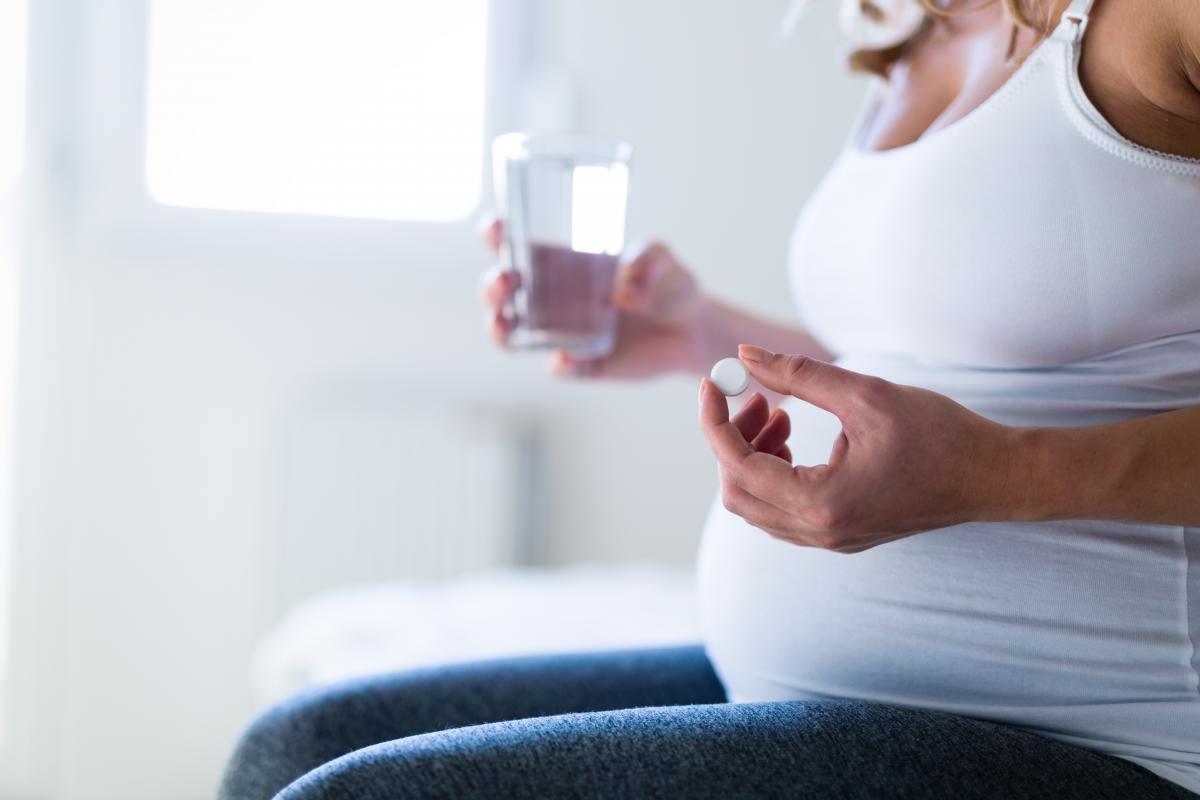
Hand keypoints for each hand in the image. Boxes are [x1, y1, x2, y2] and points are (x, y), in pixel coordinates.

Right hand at [478, 216, 707, 378]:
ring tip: (506, 322)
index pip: (515, 244)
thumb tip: (624, 293)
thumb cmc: (669, 283)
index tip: (495, 230)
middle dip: (492, 285)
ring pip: (512, 334)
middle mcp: (552, 297)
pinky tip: (566, 358)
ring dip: (500, 329)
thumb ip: (647, 261)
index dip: (495, 235)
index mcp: (561, 261)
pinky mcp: (582, 364)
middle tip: (506, 280)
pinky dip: (559, 364)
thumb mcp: (663, 259)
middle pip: (501, 291)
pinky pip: (560, 367)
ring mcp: (562, 332)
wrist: (693, 330)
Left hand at [699, 345, 1017, 552]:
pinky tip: (796, 439)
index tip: (713, 383)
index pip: (736, 465)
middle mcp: (820, 531)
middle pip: (738, 492)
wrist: (995, 477)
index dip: (715, 420)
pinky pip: (783, 511)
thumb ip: (799, 376)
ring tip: (781, 415)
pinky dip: (775, 473)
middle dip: (733, 440)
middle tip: (755, 398)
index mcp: (821, 502)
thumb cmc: (940, 435)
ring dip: (753, 457)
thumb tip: (746, 357)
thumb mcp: (865, 394)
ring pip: (758, 505)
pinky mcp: (841, 533)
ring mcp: (830, 539)